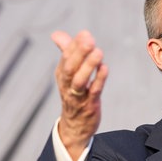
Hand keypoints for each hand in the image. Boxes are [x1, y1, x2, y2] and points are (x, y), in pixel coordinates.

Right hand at [52, 30, 107, 160]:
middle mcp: (67, 84)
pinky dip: (99, 80)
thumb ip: (65, 52)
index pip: (66, 57)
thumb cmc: (73, 95)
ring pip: (79, 80)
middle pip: (70, 67)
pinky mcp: (89, 105)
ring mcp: (78, 96)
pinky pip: (93, 91)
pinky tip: (104, 68)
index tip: (85, 33)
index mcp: (62, 75)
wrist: (74, 127)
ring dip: (88, 66)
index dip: (75, 45)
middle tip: (89, 39)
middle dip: (79, 53)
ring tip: (98, 52)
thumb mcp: (67, 74)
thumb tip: (56, 34)